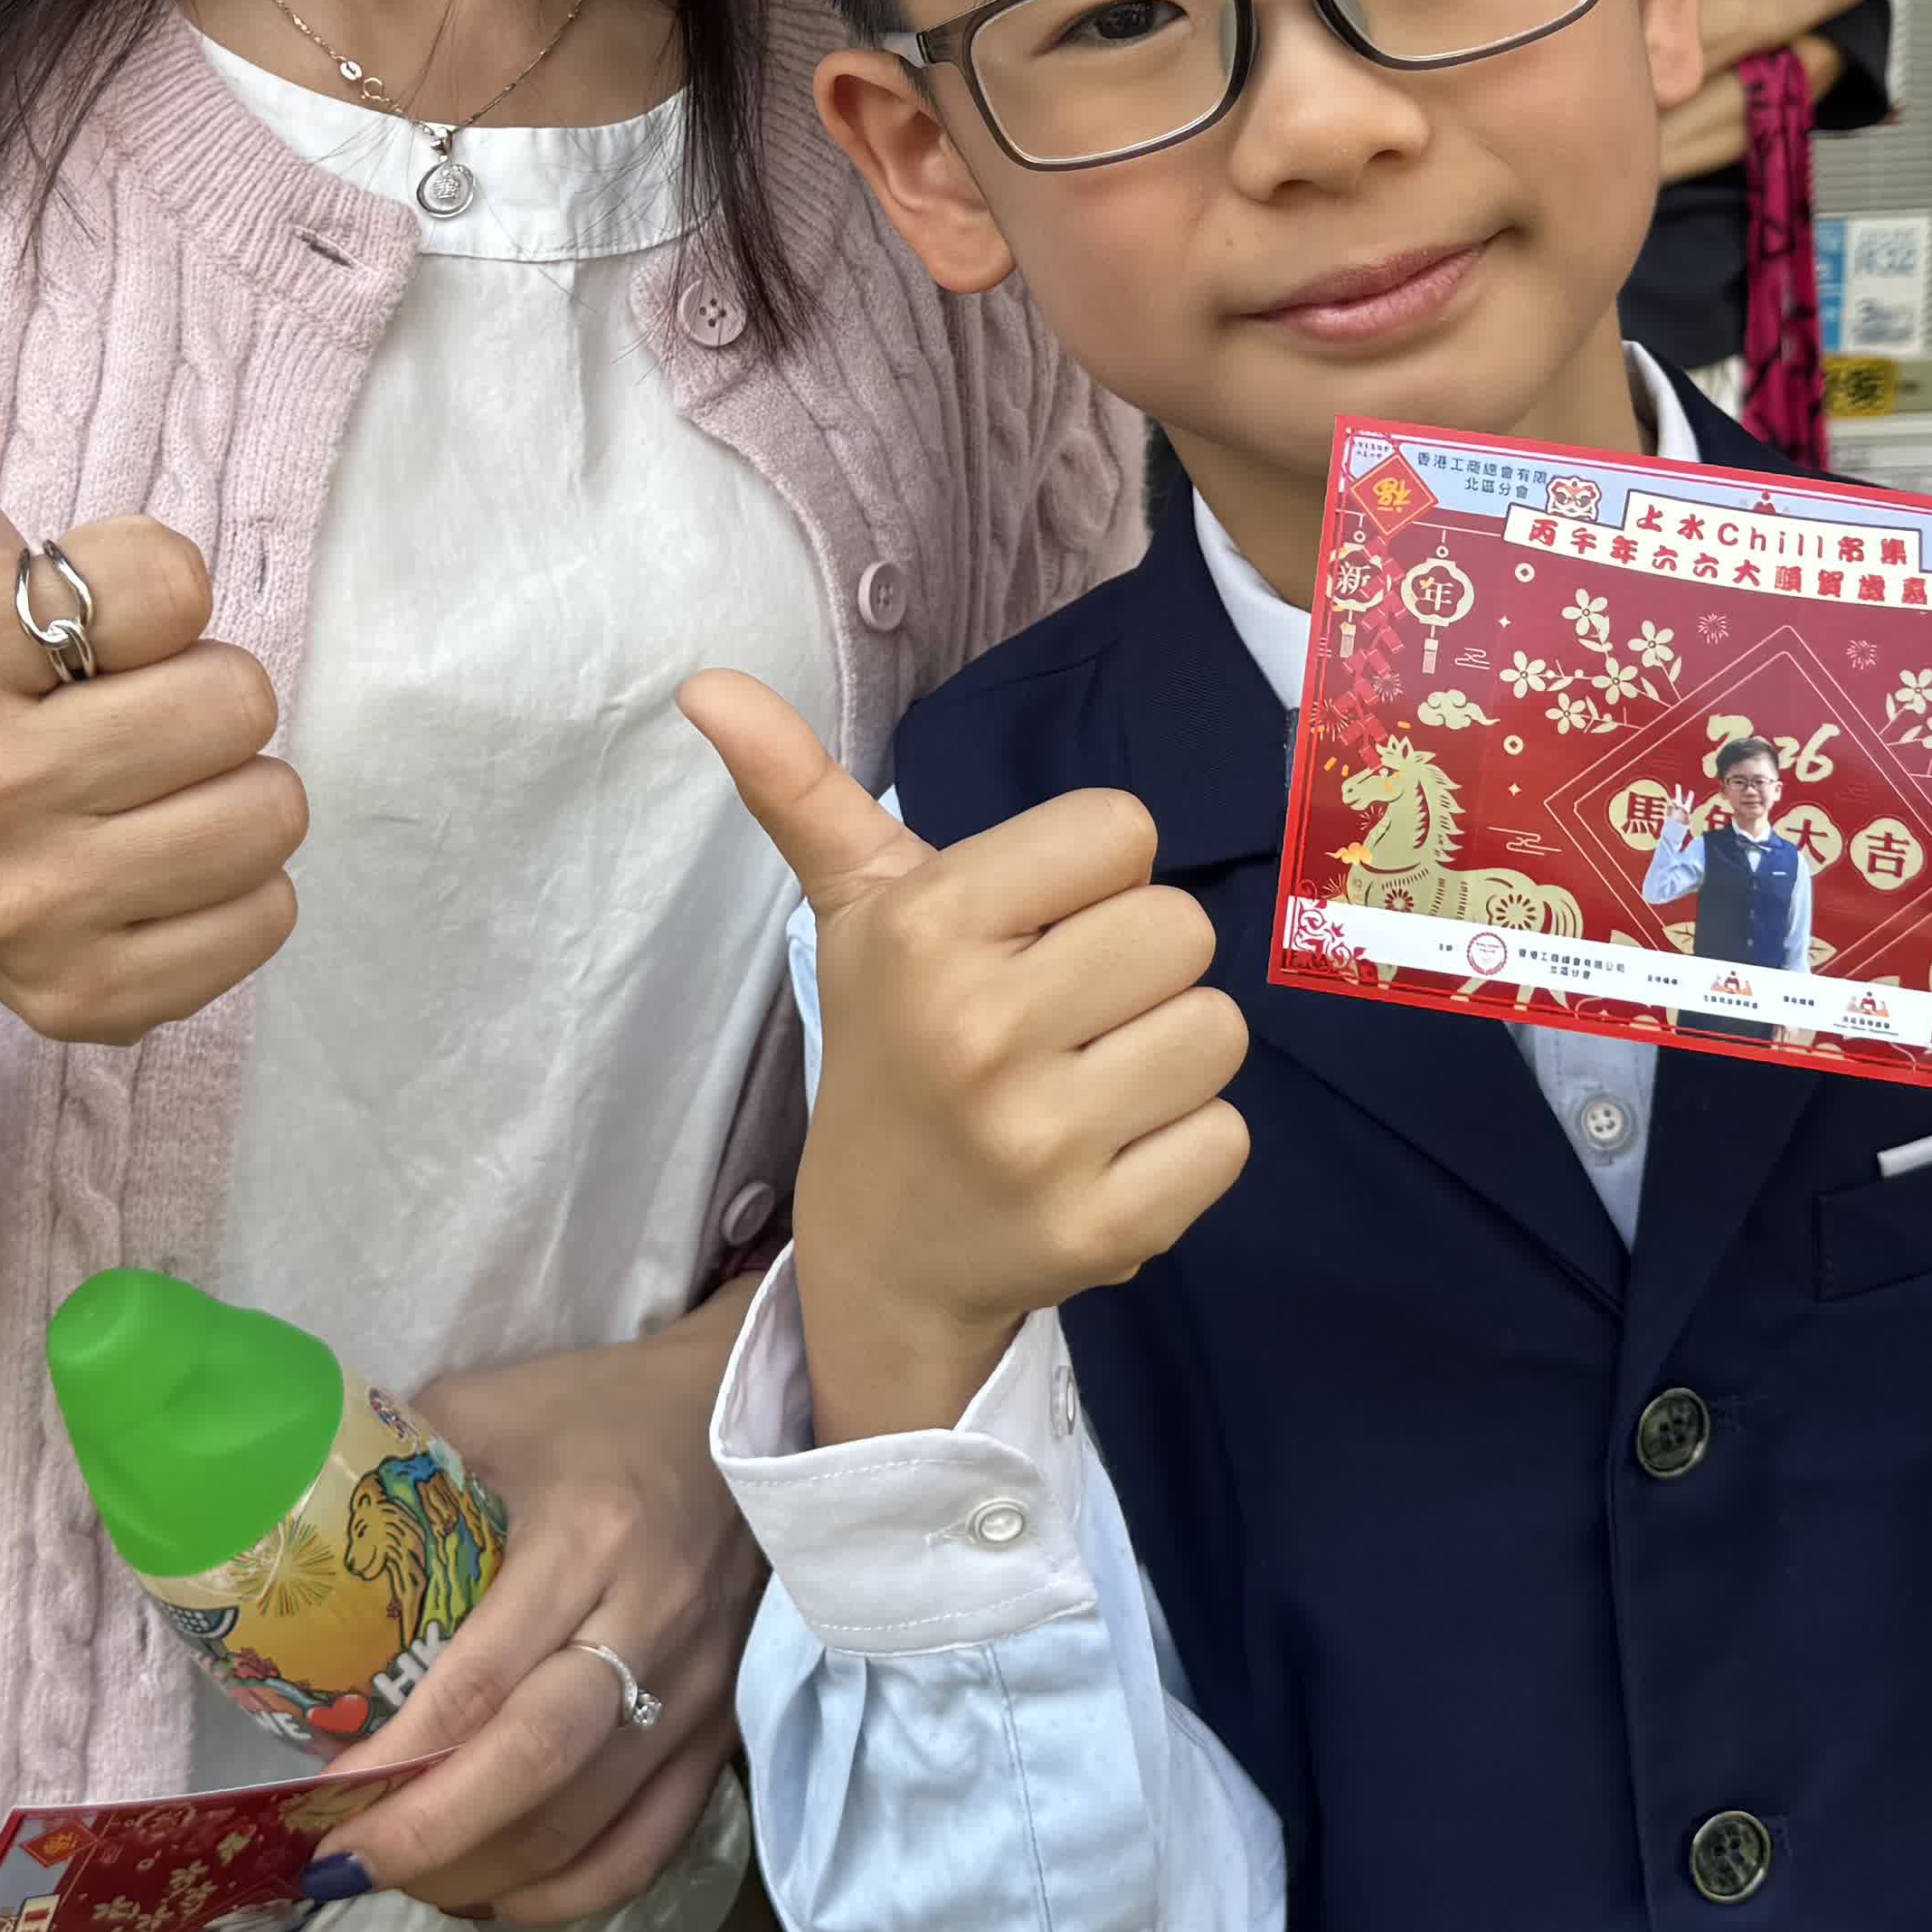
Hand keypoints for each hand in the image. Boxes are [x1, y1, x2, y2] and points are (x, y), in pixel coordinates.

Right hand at [0, 267, 305, 1049]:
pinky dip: (234, 891)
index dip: (153, 586)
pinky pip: (268, 918)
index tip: (85, 619)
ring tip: (138, 787)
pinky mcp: (95, 1006)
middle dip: (198, 689)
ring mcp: (31, 918)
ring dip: (228, 789)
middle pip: (235, 698)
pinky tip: (147, 867)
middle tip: (117, 710)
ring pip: (268, 810)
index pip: (170, 578)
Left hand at [326, 1307, 757, 1924]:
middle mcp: (651, 1622)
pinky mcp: (722, 1729)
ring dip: (484, 1874)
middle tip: (340, 1866)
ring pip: (589, 1825)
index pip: (481, 1680)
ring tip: (400, 1879)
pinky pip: (651, 1845)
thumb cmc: (600, 1408)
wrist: (743, 1412)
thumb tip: (297, 1538)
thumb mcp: (489, 1406)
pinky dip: (568, 1892)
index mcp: (588, 1536)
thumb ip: (401, 1471)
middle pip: (537, 1768)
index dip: (396, 1759)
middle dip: (428, 1837)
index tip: (318, 1803)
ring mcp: (697, 1687)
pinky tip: (496, 1893)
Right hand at [682, 669, 1246, 1450]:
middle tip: (1068, 1013)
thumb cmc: (893, 1045)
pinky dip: (1187, 1146)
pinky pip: (1228, 1140)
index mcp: (927, 926)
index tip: (1036, 931)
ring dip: (1170, 1055)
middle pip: (1182, 926)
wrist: (884, 1250)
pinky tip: (1110, 1155)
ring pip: (1218, 1030)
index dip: (1092, 877)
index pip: (1122, 830)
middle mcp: (979, 1029)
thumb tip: (704, 680)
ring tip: (1090, 1081)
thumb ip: (799, 787)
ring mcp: (1040, 1139)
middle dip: (1138, 965)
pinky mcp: (1101, 1230)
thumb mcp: (853, 912)